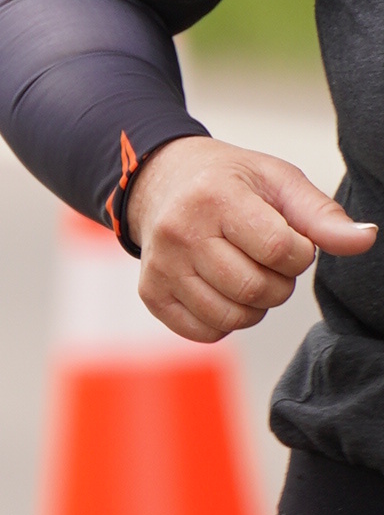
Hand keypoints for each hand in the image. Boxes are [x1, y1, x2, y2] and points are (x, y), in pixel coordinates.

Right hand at [126, 138, 374, 340]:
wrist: (162, 181)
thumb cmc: (228, 182)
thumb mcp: (278, 182)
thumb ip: (323, 216)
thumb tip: (365, 240)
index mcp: (215, 198)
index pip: (278, 249)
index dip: (299, 254)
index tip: (291, 240)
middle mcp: (180, 233)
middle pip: (255, 289)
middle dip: (280, 283)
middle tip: (269, 260)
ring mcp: (161, 267)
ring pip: (232, 317)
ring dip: (255, 305)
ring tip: (248, 274)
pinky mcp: (151, 294)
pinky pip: (206, 332)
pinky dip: (226, 320)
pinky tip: (223, 290)